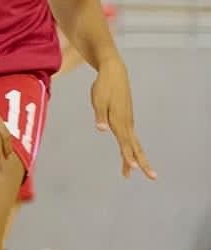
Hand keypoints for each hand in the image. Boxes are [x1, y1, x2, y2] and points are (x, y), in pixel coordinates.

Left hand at [91, 56, 155, 179]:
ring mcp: (127, 121)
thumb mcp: (98, 100)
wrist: (114, 73)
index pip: (124, 141)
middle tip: (152, 177)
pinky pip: (129, 137)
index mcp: (118, 120)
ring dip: (134, 158)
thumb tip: (101, 129)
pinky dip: (129, 148)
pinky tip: (128, 154)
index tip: (133, 167)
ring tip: (130, 172)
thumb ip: (100, 115)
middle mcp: (126, 122)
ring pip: (132, 143)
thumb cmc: (104, 87)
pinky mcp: (126, 118)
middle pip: (134, 146)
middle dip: (141, 162)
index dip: (128, 155)